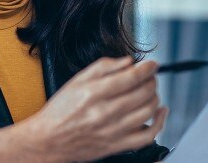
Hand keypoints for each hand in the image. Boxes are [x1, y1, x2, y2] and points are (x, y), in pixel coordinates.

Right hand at [19, 57, 167, 161]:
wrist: (48, 140)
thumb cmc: (60, 112)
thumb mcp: (76, 81)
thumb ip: (103, 67)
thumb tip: (128, 62)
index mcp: (94, 93)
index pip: (131, 77)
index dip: (147, 68)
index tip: (152, 65)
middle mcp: (105, 112)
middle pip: (143, 93)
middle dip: (151, 81)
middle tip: (149, 77)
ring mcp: (113, 131)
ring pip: (148, 111)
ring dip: (155, 97)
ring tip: (150, 92)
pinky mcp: (117, 145)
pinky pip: (147, 136)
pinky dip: (159, 123)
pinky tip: (160, 112)